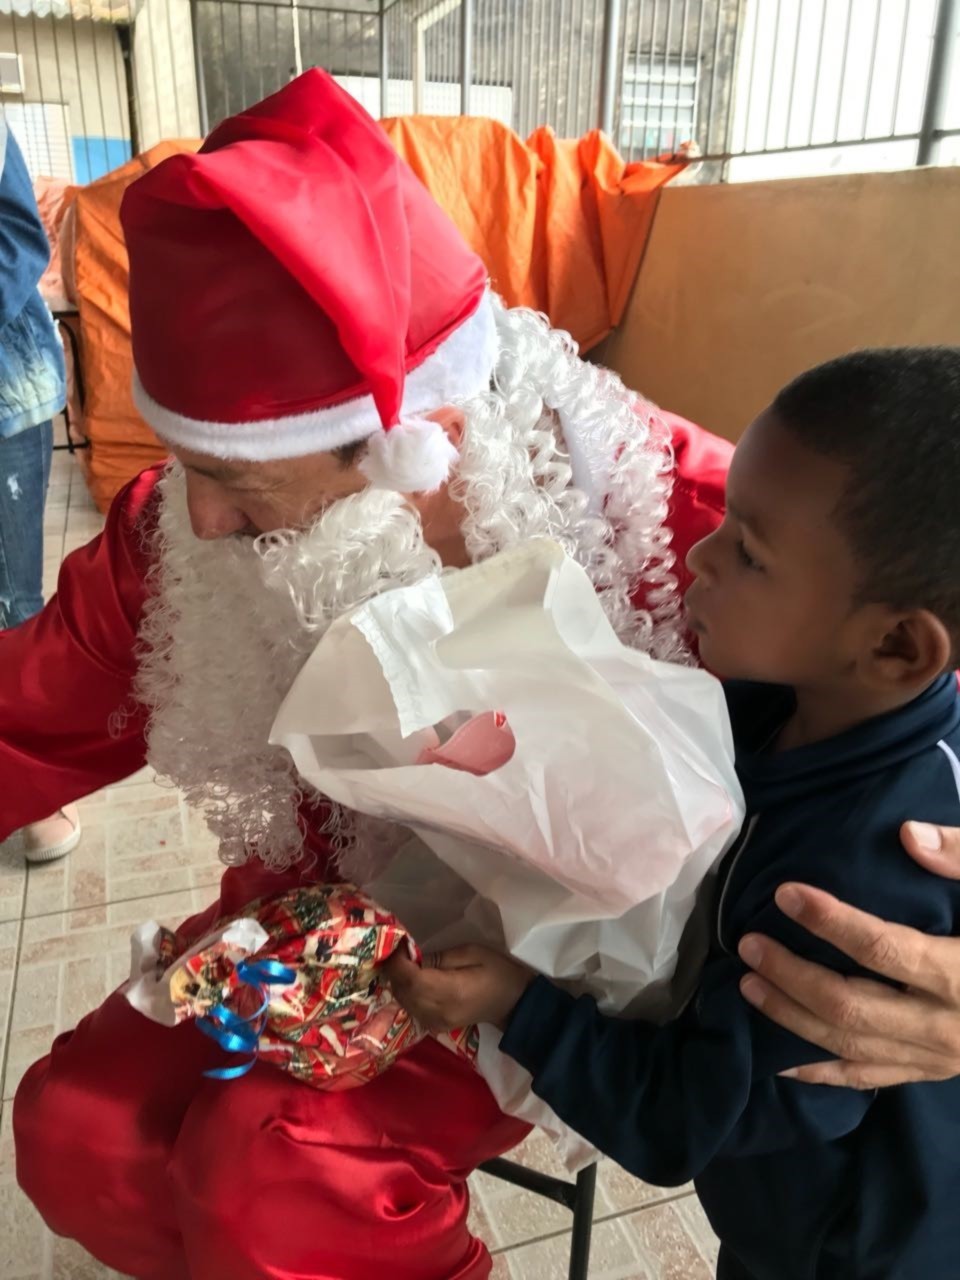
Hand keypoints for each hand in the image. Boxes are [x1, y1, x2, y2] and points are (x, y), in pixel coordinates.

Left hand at [385, 945, 533, 1033]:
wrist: (514, 1003)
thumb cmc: (498, 972)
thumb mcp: (473, 952)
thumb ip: (440, 957)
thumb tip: (414, 957)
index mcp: (449, 992)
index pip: (410, 980)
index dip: (397, 961)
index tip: (398, 943)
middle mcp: (437, 1012)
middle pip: (402, 992)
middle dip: (394, 969)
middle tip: (400, 949)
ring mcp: (435, 1023)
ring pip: (403, 1001)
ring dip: (399, 981)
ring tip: (405, 961)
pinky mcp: (435, 1026)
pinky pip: (411, 1008)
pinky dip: (406, 993)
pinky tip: (414, 979)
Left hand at [737, 821, 959, 1088]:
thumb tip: (909, 834)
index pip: (885, 949)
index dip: (831, 921)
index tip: (785, 892)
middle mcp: (950, 1026)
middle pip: (854, 1006)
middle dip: (793, 975)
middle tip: (746, 942)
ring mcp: (941, 1057)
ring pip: (853, 1047)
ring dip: (792, 1019)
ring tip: (747, 983)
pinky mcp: (935, 1072)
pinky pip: (872, 1080)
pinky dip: (823, 1073)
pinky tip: (781, 1060)